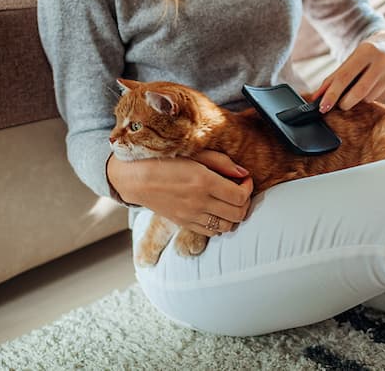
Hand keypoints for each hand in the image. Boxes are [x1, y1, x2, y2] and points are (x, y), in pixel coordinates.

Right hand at [107, 150, 253, 235]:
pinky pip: (211, 232)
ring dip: (234, 215)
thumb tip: (244, 173)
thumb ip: (222, 162)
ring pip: (227, 227)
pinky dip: (219, 224)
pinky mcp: (183, 223)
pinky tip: (215, 210)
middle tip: (239, 190)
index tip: (244, 179)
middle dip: (245, 202)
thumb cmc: (164, 159)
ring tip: (228, 201)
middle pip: (238, 214)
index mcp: (204, 182)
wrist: (135, 177)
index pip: (241, 195)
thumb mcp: (194, 153)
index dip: (249, 187)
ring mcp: (191, 216)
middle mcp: (199, 202)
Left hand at [311, 42, 384, 111]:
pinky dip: (374, 95)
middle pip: (359, 92)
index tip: (323, 107)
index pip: (345, 77)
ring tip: (362, 86)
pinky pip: (383, 97)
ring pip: (371, 97)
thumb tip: (317, 97)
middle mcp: (383, 59)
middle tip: (341, 104)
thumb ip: (334, 78)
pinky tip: (377, 84)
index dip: (332, 94)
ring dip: (361, 98)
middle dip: (346, 102)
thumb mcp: (351, 59)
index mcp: (366, 50)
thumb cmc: (367, 53)